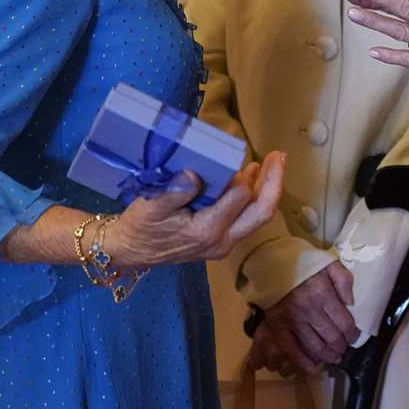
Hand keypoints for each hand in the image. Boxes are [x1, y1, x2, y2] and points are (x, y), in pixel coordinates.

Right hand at [104, 152, 285, 268]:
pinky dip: (254, 197)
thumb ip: (174, 192)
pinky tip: (252, 177)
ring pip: (257, 217)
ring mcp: (224, 244)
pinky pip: (247, 219)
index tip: (238, 156)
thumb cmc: (140, 228)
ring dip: (267, 189)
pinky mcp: (221, 241)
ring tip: (272, 162)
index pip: (239, 198)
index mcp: (206, 231)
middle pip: (262, 212)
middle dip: (274, 182)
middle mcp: (222, 241)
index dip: (242, 176)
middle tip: (278, 155)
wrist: (130, 252)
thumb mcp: (151, 207)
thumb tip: (194, 173)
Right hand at [249, 262, 356, 375]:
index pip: (344, 322)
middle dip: (341, 347)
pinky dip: (303, 362)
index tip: (355, 338)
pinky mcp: (278, 326)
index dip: (353, 334)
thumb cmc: (303, 262)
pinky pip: (291, 349)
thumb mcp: (329, 263)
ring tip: (334, 358)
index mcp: (323, 294)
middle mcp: (309, 310)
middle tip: (344, 349)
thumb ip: (344, 281)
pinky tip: (312, 367)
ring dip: (327, 356)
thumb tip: (351, 304)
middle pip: (331, 337)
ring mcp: (292, 320)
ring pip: (314, 346)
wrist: (272, 260)